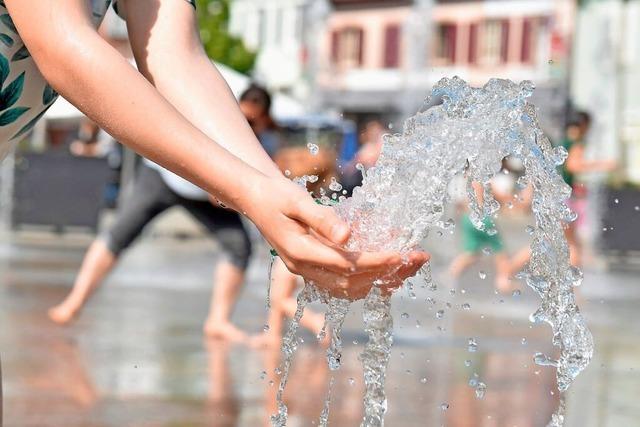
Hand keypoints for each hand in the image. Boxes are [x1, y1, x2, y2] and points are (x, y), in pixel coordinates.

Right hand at [243, 176, 429, 299]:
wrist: (254, 199)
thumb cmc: (276, 195)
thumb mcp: (297, 200)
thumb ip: (322, 218)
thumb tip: (349, 236)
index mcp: (300, 252)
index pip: (348, 264)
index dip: (378, 261)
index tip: (404, 253)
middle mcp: (304, 269)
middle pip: (354, 282)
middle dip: (389, 272)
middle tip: (419, 258)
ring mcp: (306, 272)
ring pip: (350, 289)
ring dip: (382, 280)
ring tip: (410, 265)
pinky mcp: (311, 269)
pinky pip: (343, 284)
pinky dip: (368, 280)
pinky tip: (387, 268)